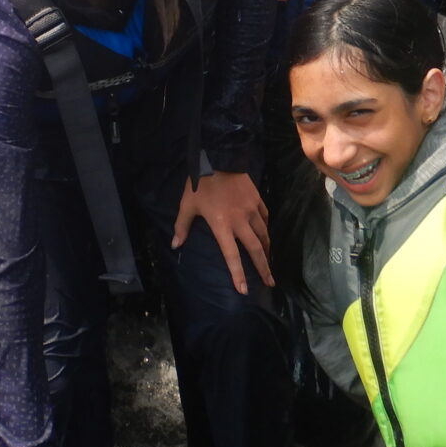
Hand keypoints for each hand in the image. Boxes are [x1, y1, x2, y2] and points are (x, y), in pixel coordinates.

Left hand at [173, 170, 271, 294]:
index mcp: (222, 225)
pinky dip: (266, 228)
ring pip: (263, 234)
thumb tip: (175, 245)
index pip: (231, 255)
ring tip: (269, 261)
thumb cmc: (199, 183)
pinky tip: (266, 233)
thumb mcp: (187, 204)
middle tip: (270, 282)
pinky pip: (265, 217)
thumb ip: (182, 226)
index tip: (244, 290)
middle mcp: (240, 221)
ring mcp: (251, 209)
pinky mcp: (257, 198)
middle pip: (255, 249)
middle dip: (263, 268)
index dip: (238, 274)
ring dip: (266, 249)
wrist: (218, 156)